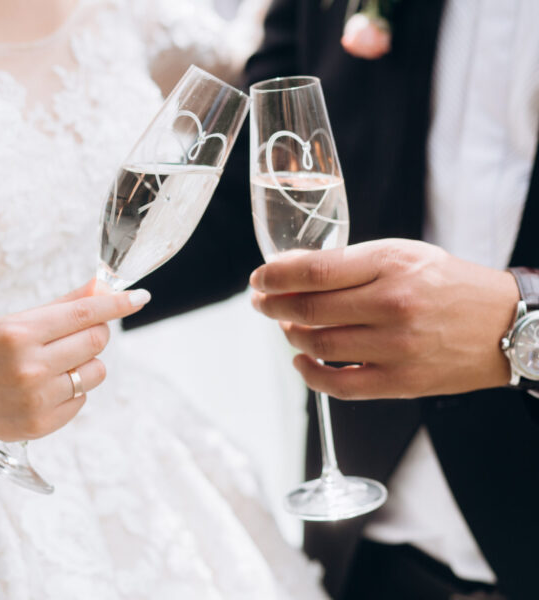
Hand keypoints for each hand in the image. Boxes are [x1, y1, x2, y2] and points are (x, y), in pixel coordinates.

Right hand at [0, 281, 150, 442]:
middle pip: (97, 341)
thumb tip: (103, 288)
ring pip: (96, 371)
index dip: (117, 304)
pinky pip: (83, 398)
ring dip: (86, 363)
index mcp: (20, 333)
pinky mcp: (42, 423)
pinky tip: (47, 386)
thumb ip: (65, 305)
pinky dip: (73, 388)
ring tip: (57, 364)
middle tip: (77, 334)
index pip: (85, 314)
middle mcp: (30, 367)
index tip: (139, 298)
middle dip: (95, 332)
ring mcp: (37, 399)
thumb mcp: (16, 321)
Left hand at [250, 239, 519, 399]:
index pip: (314, 270)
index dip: (275, 276)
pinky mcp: (401, 382)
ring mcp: (396, 347)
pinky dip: (309, 374)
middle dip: (272, 305)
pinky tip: (300, 359)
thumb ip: (350, 262)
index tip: (259, 278)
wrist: (503, 324)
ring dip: (289, 334)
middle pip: (308, 309)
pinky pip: (339, 385)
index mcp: (391, 263)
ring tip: (284, 325)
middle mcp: (392, 304)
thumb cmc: (446, 284)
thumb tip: (294, 271)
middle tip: (260, 301)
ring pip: (317, 345)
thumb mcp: (403, 254)